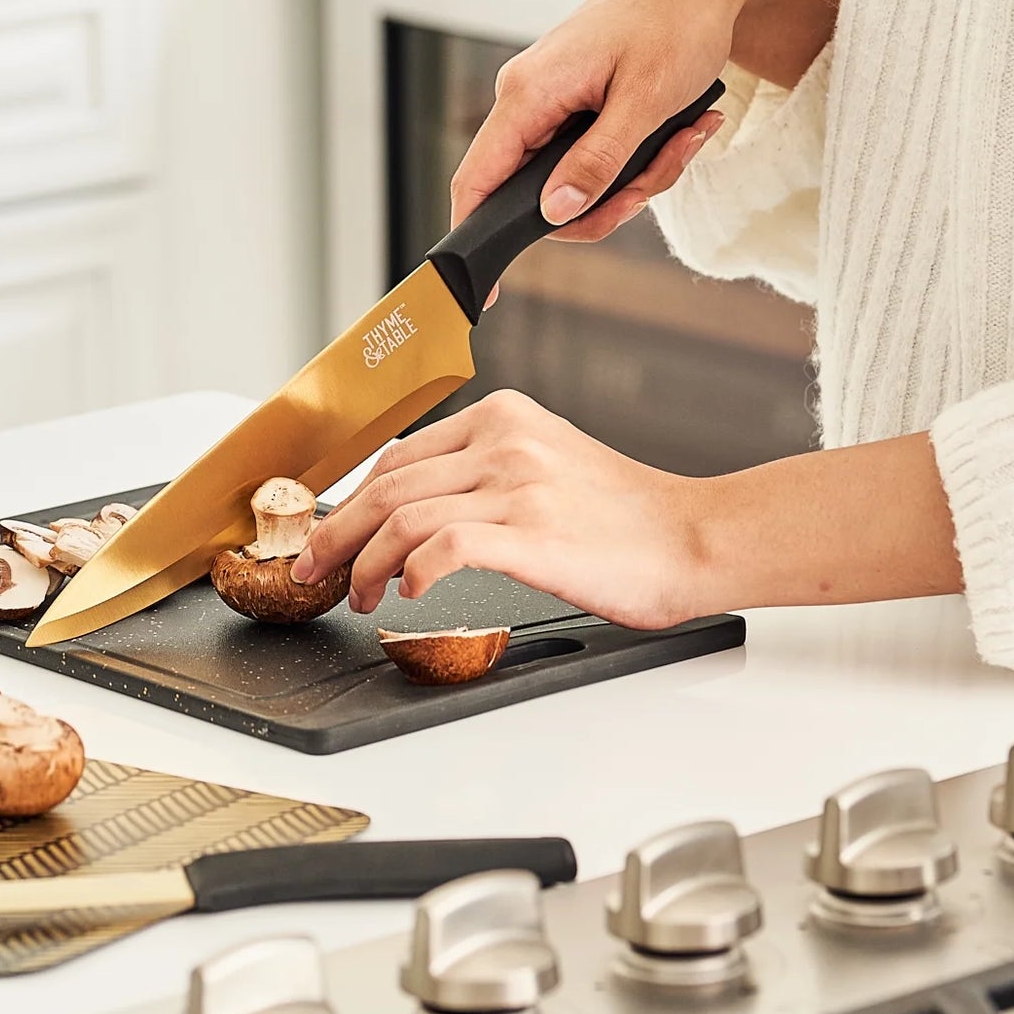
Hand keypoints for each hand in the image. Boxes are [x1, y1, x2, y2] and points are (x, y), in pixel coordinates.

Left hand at [293, 399, 962, 625]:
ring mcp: (515, 484)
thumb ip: (485, 473)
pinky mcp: (529, 531)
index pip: (401, 455)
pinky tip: (410, 593)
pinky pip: (441, 545)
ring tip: (359, 596)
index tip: (334, 533)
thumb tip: (414, 518)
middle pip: (386, 483)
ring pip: (402, 515)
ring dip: (365, 562)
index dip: (352, 499)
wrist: (696, 538)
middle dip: (337, 532)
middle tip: (317, 569)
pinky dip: (412, 571)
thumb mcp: (548, 465)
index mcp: (502, 417)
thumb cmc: (628, 519)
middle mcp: (503, 441)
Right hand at [452, 0, 843, 245]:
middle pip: (538, 194)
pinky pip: (595, 160)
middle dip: (607, 202)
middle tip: (660, 177)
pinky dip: (641, 158)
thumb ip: (597, 162)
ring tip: (685, 138)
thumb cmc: (675, 24)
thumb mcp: (645, 102)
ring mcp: (550, 104)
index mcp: (527, 94)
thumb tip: (553, 214)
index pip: (477, 179)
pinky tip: (682, 129)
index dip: (472, 236)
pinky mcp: (575, 107)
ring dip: (636, 179)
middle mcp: (527, 100)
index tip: (479, 289)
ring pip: (575, 183)